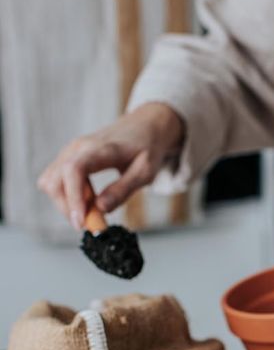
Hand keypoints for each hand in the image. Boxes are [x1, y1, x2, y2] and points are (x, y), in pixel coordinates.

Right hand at [38, 102, 184, 229]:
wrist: (144, 126)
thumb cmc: (147, 148)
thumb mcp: (145, 172)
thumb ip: (123, 190)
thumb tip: (101, 208)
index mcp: (100, 148)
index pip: (74, 170)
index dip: (73, 199)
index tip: (81, 222)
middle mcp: (79, 147)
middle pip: (55, 181)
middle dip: (69, 208)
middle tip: (93, 223)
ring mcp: (70, 150)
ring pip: (50, 182)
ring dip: (66, 203)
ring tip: (92, 210)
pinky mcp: (68, 156)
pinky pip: (54, 179)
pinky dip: (65, 195)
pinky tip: (87, 199)